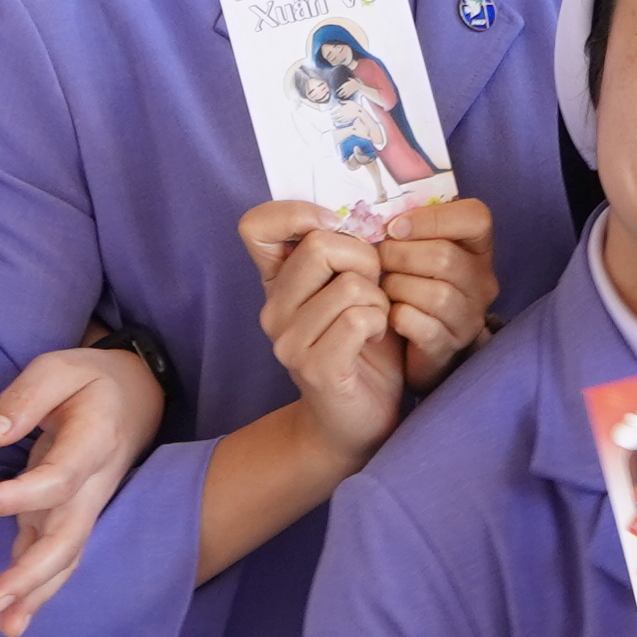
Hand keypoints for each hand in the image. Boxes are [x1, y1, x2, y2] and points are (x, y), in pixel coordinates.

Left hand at [0, 345, 158, 636]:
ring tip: (4, 625)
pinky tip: (12, 621)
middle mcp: (94, 484)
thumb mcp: (59, 368)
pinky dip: (37, 591)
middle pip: (68, 536)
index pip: (60, 478)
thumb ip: (24, 399)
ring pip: (66, 557)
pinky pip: (58, 559)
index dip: (22, 495)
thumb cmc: (90, 381)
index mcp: (94, 441)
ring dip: (35, 594)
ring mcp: (86, 505)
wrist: (138, 397)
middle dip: (32, 574)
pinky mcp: (71, 515)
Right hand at [241, 202, 409, 461]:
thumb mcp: (350, 289)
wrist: (356, 422)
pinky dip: (380, 323)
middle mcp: (273, 310)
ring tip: (374, 323)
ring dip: (379, 300)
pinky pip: (358, 319)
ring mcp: (289, 341)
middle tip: (373, 289)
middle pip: (320, 245)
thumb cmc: (362, 348)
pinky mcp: (315, 367)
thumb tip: (359, 215)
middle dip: (365, 259)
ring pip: (350, 285)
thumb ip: (343, 254)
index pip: (256, 226)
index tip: (334, 232)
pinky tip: (375, 340)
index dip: (299, 214)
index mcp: (277, 284)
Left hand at [371, 191, 500, 388]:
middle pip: (445, 257)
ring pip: (435, 294)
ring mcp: (469, 317)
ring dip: (396, 287)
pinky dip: (396, 316)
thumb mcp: (415, 249)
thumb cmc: (408, 284)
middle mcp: (482, 282)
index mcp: (477, 249)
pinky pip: (419, 323)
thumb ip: (405, 227)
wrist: (407, 346)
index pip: (476, 217)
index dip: (432, 218)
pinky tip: (389, 313)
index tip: (396, 228)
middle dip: (399, 255)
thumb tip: (376, 212)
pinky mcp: (448, 345)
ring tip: (384, 288)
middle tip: (380, 260)